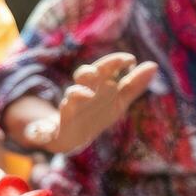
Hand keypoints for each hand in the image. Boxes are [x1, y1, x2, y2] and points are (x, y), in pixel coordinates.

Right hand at [27, 52, 156, 153]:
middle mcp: (79, 94)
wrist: (70, 136)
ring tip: (81, 94)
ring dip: (75, 95)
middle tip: (98, 71)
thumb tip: (154, 65)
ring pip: (69, 99)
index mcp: (95, 86)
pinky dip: (42, 130)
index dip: (114, 63)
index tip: (130, 59)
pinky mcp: (53, 129)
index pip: (104, 68)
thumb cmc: (96, 113)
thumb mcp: (117, 101)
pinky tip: (42, 132)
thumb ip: (134, 84)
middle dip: (90, 72)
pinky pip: (45, 129)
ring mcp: (67, 110)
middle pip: (85, 78)